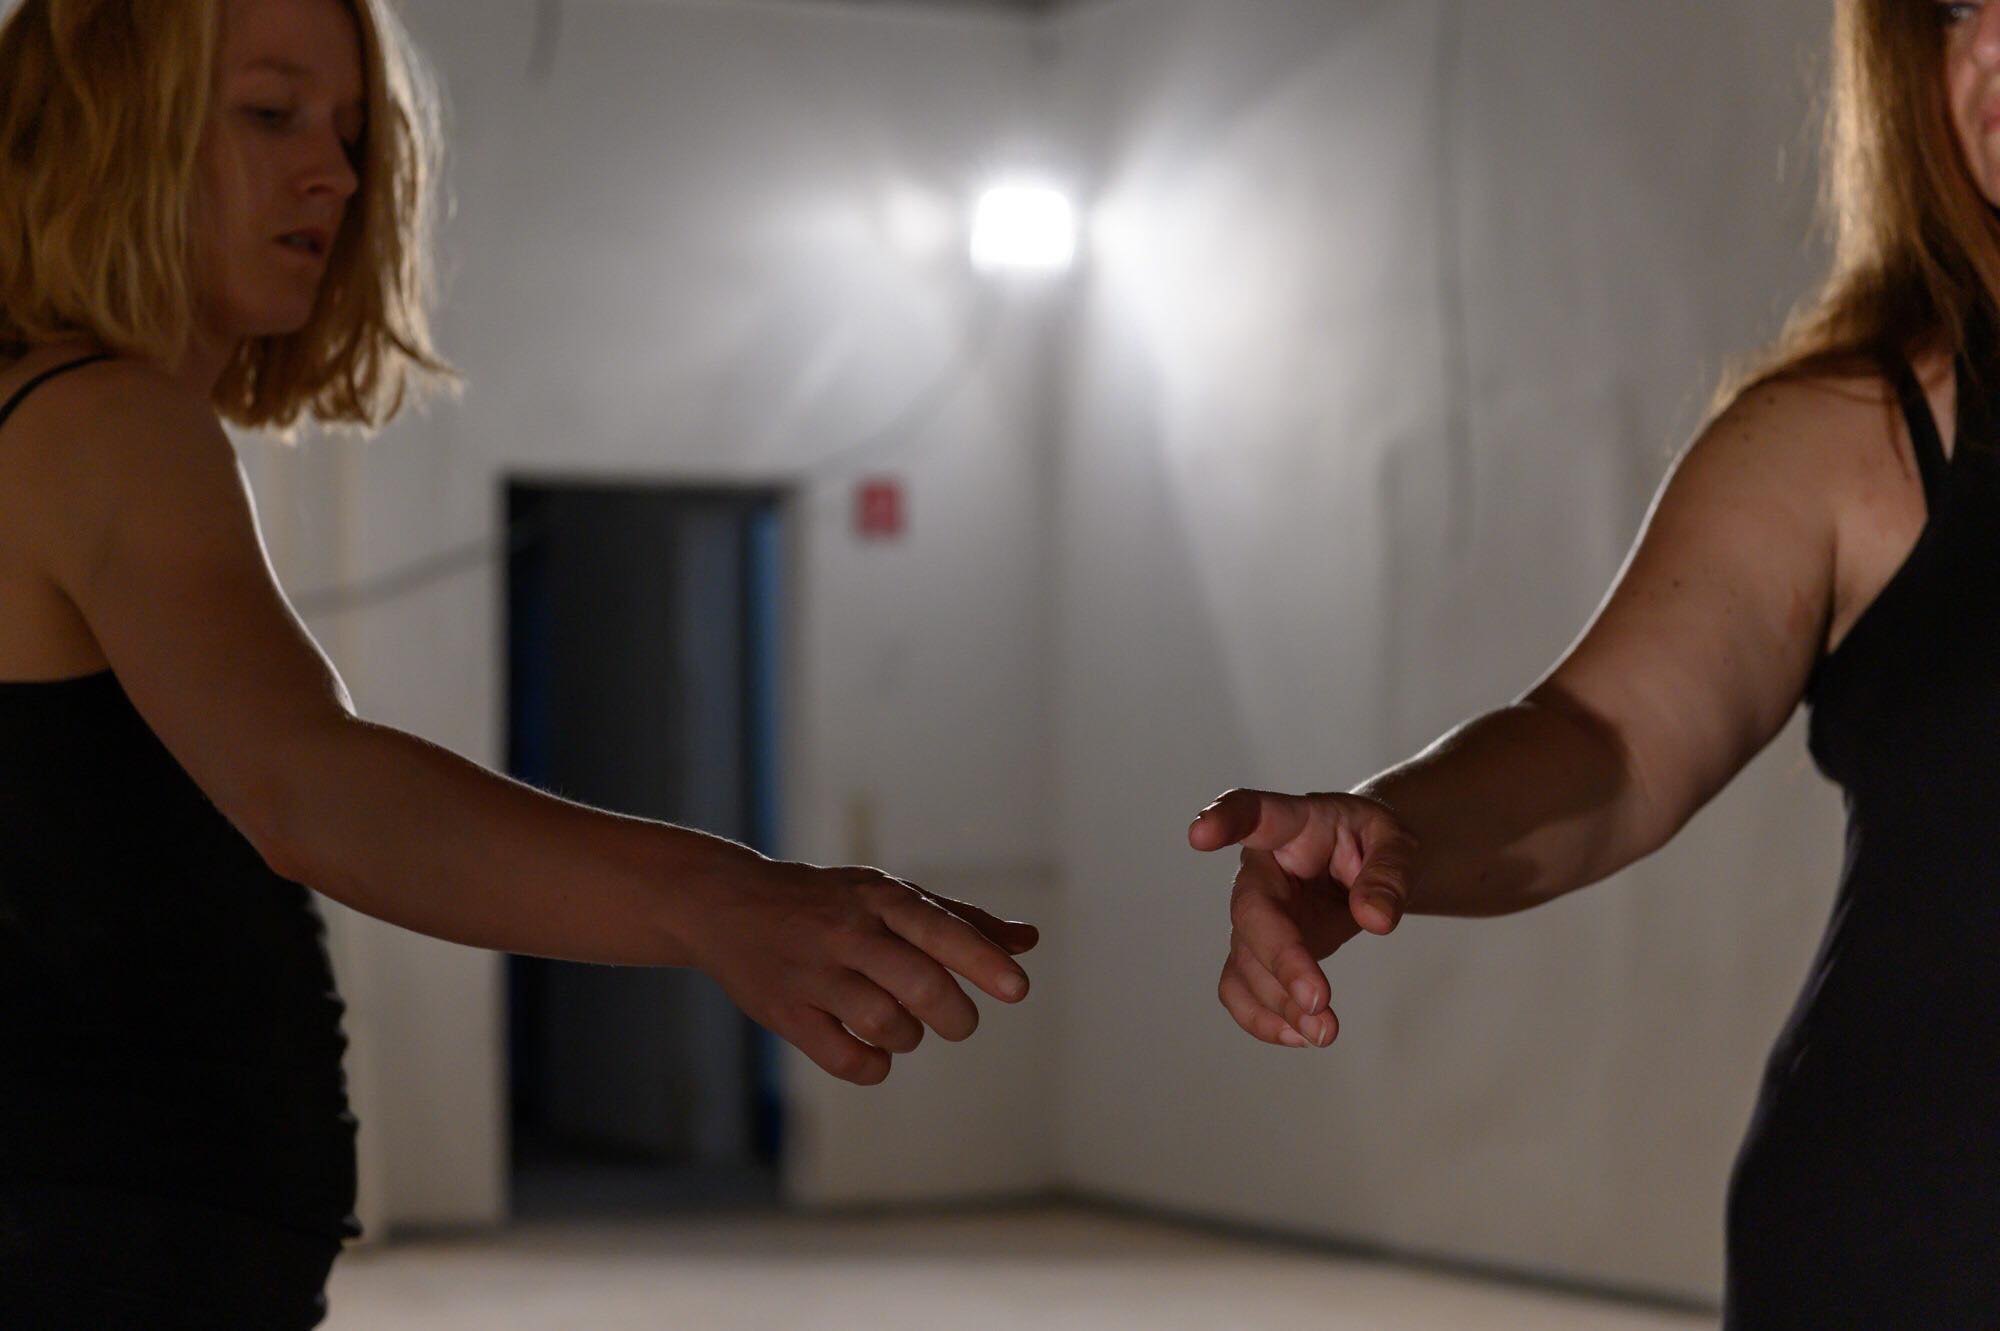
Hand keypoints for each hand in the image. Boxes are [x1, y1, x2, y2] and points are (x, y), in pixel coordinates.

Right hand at [683, 856, 1038, 1085]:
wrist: (728, 904)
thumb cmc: (829, 902)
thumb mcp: (890, 896)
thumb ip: (960, 921)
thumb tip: (1028, 941)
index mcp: (880, 898)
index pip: (941, 929)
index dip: (983, 962)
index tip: (1019, 990)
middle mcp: (848, 932)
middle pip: (920, 985)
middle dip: (955, 1016)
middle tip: (958, 1022)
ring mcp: (814, 974)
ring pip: (886, 1024)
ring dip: (910, 1038)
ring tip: (903, 1027)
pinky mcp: (785, 1012)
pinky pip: (845, 1058)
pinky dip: (873, 1066)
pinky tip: (874, 1053)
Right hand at [1188, 788, 1416, 1048]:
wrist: (1365, 864)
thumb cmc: (1371, 841)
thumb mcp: (1396, 842)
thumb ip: (1389, 873)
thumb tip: (1375, 918)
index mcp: (1289, 826)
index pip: (1252, 813)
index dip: (1223, 820)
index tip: (1199, 833)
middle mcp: (1261, 871)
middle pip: (1250, 910)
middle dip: (1281, 958)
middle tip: (1318, 999)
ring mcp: (1255, 915)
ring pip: (1245, 961)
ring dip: (1279, 1001)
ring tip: (1325, 1031)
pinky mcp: (1259, 953)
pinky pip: (1241, 989)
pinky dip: (1265, 1019)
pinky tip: (1301, 1035)